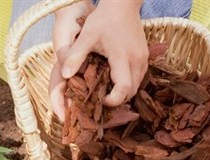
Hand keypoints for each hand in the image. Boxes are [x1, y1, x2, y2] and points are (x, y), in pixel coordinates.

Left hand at [50, 0, 148, 121]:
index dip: (113, 100)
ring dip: (124, 92)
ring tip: (106, 92)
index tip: (101, 101)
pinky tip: (114, 80)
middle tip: (101, 99)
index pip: (124, 88)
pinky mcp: (144, 55)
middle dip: (118, 99)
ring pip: (137, 85)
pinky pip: (139, 76)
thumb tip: (65, 75)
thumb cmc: (103, 19)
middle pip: (132, 91)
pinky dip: (128, 83)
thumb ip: (75, 56)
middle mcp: (137, 60)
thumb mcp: (86, 37)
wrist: (122, 4)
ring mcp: (143, 58)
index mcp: (123, 57)